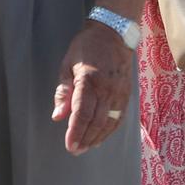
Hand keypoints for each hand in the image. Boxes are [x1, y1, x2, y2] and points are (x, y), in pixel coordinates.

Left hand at [51, 21, 132, 154]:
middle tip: (75, 150)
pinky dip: (111, 129)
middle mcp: (106, 89)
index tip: (69, 146)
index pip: (82, 113)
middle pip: (97, 122)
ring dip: (98, 137)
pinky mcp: (126, 93)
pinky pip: (120, 116)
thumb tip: (58, 117)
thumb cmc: (86, 48)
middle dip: (85, 139)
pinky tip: (102, 136)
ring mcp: (119, 92)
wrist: (114, 34)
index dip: (76, 132)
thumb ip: (63, 92)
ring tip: (87, 147)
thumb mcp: (67, 65)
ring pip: (110, 122)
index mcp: (89, 81)